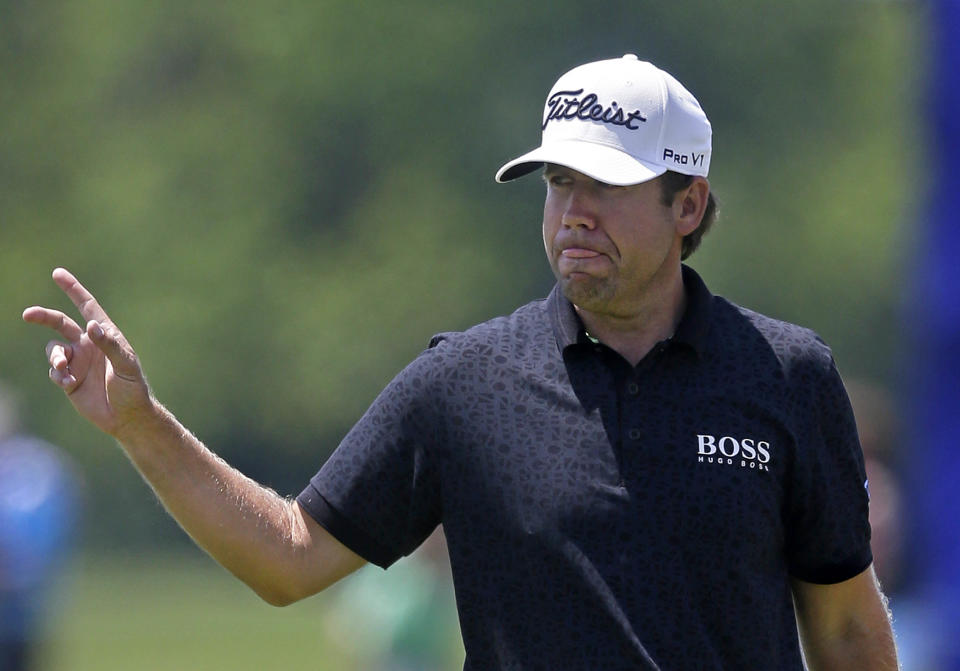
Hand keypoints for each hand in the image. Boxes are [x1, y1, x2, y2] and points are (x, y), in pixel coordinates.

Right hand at [22, 268, 153, 437]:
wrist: (126, 416)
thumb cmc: (132, 388)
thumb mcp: (126, 365)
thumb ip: (109, 345)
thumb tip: (91, 326)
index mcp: (105, 335)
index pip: (87, 307)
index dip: (73, 289)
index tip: (57, 273)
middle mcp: (88, 344)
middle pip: (60, 323)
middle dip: (43, 316)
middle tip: (27, 314)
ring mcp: (77, 361)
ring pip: (53, 349)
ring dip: (55, 356)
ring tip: (64, 368)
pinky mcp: (68, 379)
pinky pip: (54, 371)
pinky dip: (58, 374)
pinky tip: (70, 383)